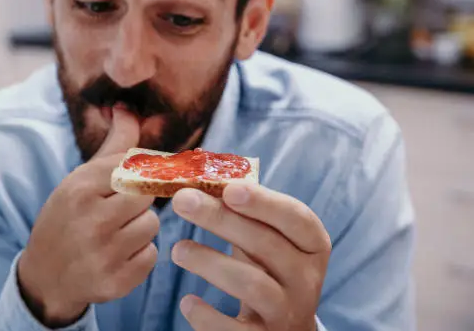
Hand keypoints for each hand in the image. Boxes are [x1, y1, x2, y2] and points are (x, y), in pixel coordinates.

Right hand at [18, 107, 158, 326]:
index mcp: (79, 189)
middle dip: (139, 200)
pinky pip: (151, 257)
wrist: (46, 274)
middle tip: (121, 209)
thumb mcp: (83, 178)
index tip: (138, 180)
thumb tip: (127, 108)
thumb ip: (114, 145)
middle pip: (147, 195)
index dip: (142, 172)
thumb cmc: (70, 216)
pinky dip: (140, 255)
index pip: (134, 166)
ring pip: (151, 226)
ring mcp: (101, 255)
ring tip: (115, 233)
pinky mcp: (114, 283)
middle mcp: (89, 221)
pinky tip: (117, 255)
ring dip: (140, 228)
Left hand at [171, 184, 330, 330]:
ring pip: (251, 285)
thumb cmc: (268, 266)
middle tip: (182, 200)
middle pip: (266, 245)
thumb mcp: (269, 236)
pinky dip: (207, 316)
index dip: (263, 202)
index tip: (228, 188)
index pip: (296, 218)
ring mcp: (287, 312)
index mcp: (312, 244)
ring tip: (178, 250)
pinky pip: (234, 330)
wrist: (285, 327)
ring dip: (210, 263)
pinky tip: (187, 301)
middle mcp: (306, 279)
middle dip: (220, 219)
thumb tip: (198, 176)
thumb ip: (246, 208)